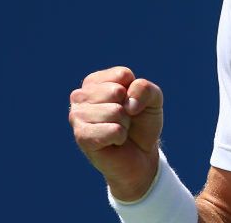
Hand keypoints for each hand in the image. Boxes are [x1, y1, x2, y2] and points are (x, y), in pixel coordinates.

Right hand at [69, 66, 163, 200]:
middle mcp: (80, 96)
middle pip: (116, 92)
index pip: (123, 75)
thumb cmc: (141, 123)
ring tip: (118, 131)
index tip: (130, 104)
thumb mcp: (153, 99)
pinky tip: (114, 142)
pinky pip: (112, 130)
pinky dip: (120, 136)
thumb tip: (128, 104)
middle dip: (128, 109)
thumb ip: (145, 89)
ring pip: (115, 111)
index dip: (135, 92)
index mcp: (95, 81)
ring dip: (124, 124)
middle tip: (124, 121)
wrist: (140, 156)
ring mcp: (77, 116)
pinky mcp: (81, 136)